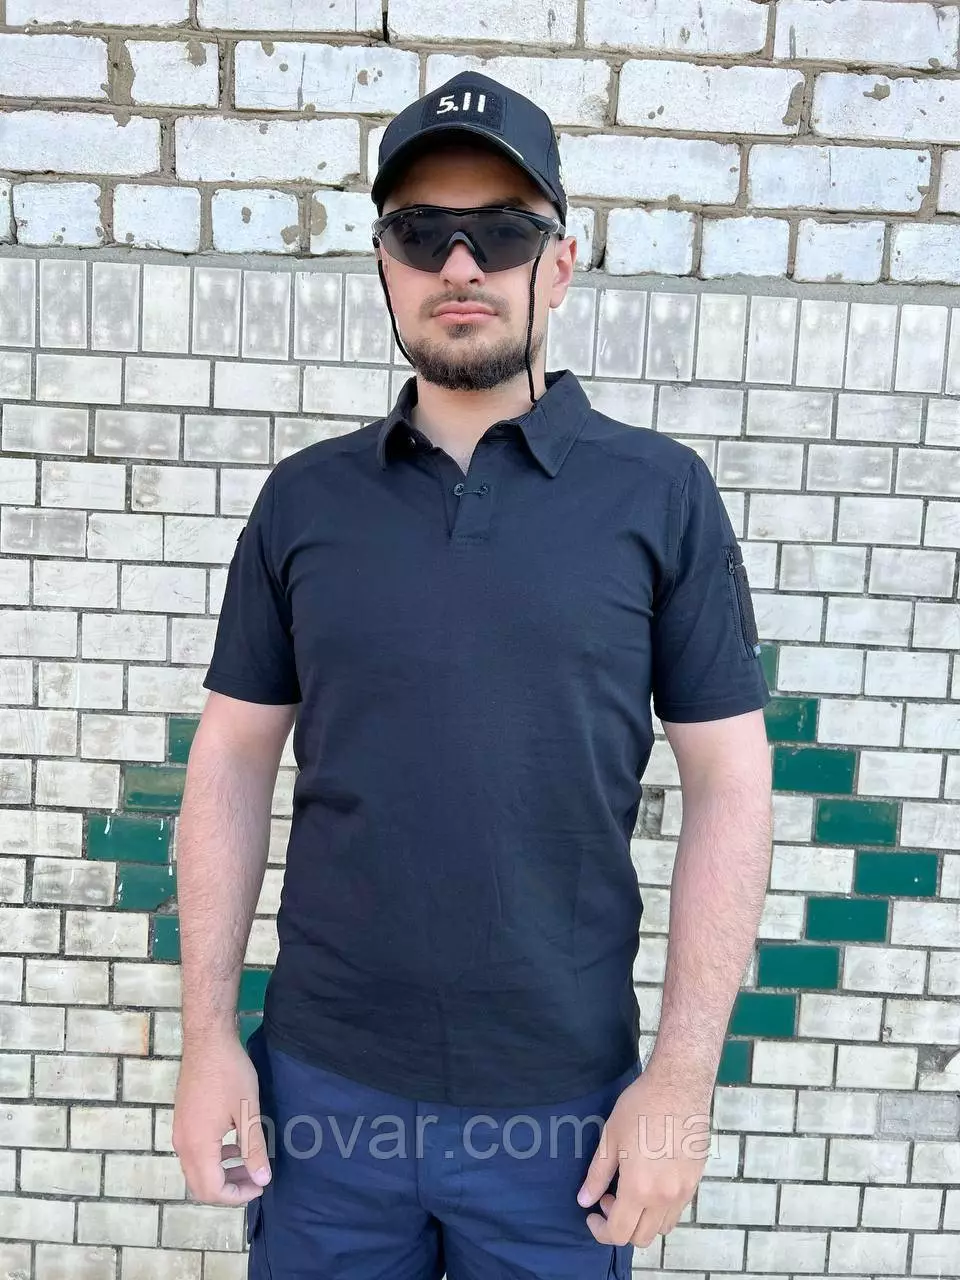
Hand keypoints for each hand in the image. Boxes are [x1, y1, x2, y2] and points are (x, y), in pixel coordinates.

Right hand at [172, 1032, 271, 1203]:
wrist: (207, 1041)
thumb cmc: (230, 1074)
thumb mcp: (248, 1112)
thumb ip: (254, 1149)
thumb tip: (263, 1180)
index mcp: (198, 1146)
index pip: (212, 1190)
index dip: (237, 1196)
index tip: (260, 1185)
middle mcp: (182, 1144)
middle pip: (200, 1185)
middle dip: (229, 1188)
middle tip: (255, 1178)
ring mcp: (179, 1131)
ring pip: (196, 1169)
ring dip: (221, 1172)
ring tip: (248, 1162)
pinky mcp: (182, 1119)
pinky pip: (194, 1152)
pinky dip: (213, 1157)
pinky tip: (233, 1143)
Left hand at [576, 1066, 711, 1246]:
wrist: (678, 1086)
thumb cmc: (640, 1108)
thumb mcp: (610, 1138)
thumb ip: (597, 1175)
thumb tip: (584, 1201)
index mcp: (639, 1189)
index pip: (619, 1233)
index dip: (601, 1230)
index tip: (592, 1214)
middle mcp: (665, 1198)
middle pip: (641, 1237)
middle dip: (620, 1226)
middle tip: (609, 1196)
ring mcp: (684, 1191)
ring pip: (661, 1228)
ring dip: (642, 1220)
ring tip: (630, 1188)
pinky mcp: (695, 1181)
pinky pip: (677, 1211)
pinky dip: (660, 1209)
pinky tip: (651, 1181)